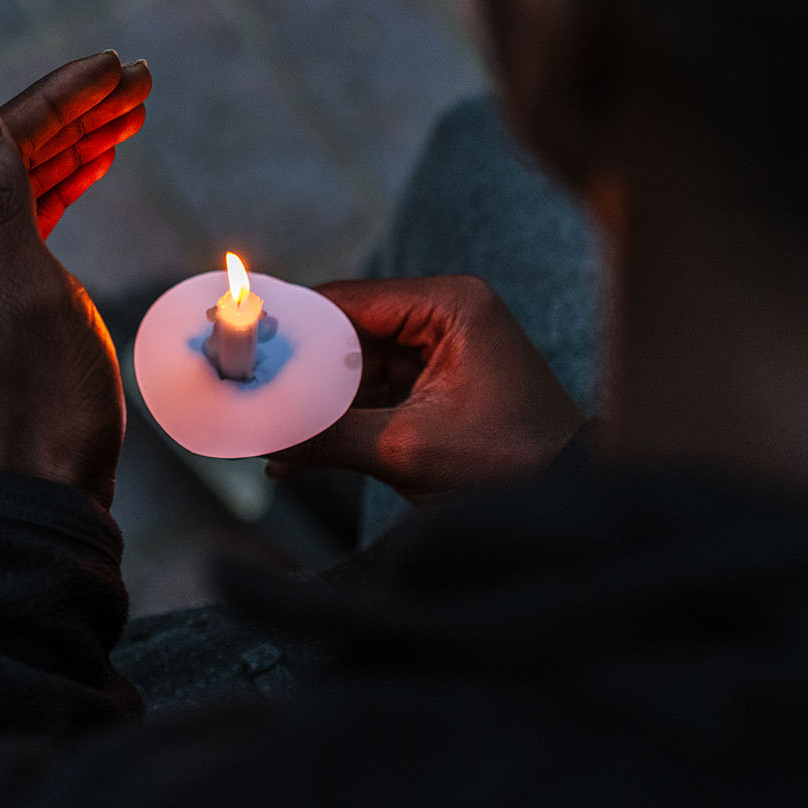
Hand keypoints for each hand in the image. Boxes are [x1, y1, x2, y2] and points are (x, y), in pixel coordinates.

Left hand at [0, 97, 126, 503]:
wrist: (32, 512)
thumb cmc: (43, 416)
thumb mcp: (33, 300)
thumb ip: (1, 203)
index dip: (57, 100)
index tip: (114, 66)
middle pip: (1, 164)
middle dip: (72, 118)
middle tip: (138, 82)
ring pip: (13, 197)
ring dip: (71, 152)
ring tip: (132, 113)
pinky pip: (14, 236)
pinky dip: (57, 198)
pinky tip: (94, 169)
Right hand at [268, 276, 582, 501]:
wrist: (572, 507)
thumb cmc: (513, 466)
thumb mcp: (409, 449)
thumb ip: (329, 436)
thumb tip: (262, 437)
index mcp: (451, 305)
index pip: (348, 301)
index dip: (288, 325)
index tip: (235, 345)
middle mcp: (447, 315)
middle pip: (346, 333)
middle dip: (297, 372)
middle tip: (241, 394)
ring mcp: (443, 351)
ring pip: (354, 368)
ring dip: (314, 405)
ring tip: (262, 436)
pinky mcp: (439, 387)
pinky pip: (374, 395)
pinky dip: (339, 422)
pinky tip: (295, 453)